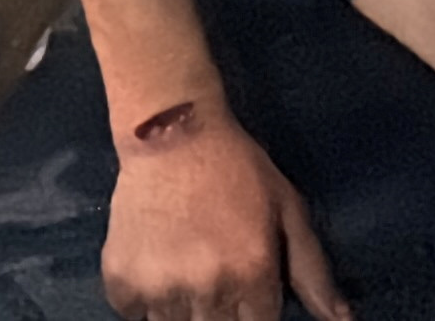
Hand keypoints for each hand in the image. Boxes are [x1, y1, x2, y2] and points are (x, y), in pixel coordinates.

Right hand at [103, 112, 351, 320]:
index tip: (246, 283)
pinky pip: (134, 315)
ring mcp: (160, 288)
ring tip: (186, 264)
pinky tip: (156, 263)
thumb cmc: (238, 168)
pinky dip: (143, 300)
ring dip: (182, 307)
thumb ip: (314, 271)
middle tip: (214, 268)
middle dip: (221, 310)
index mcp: (252, 273)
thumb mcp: (287, 209)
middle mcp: (207, 288)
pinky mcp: (120, 280)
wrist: (171, 131)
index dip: (255, 309)